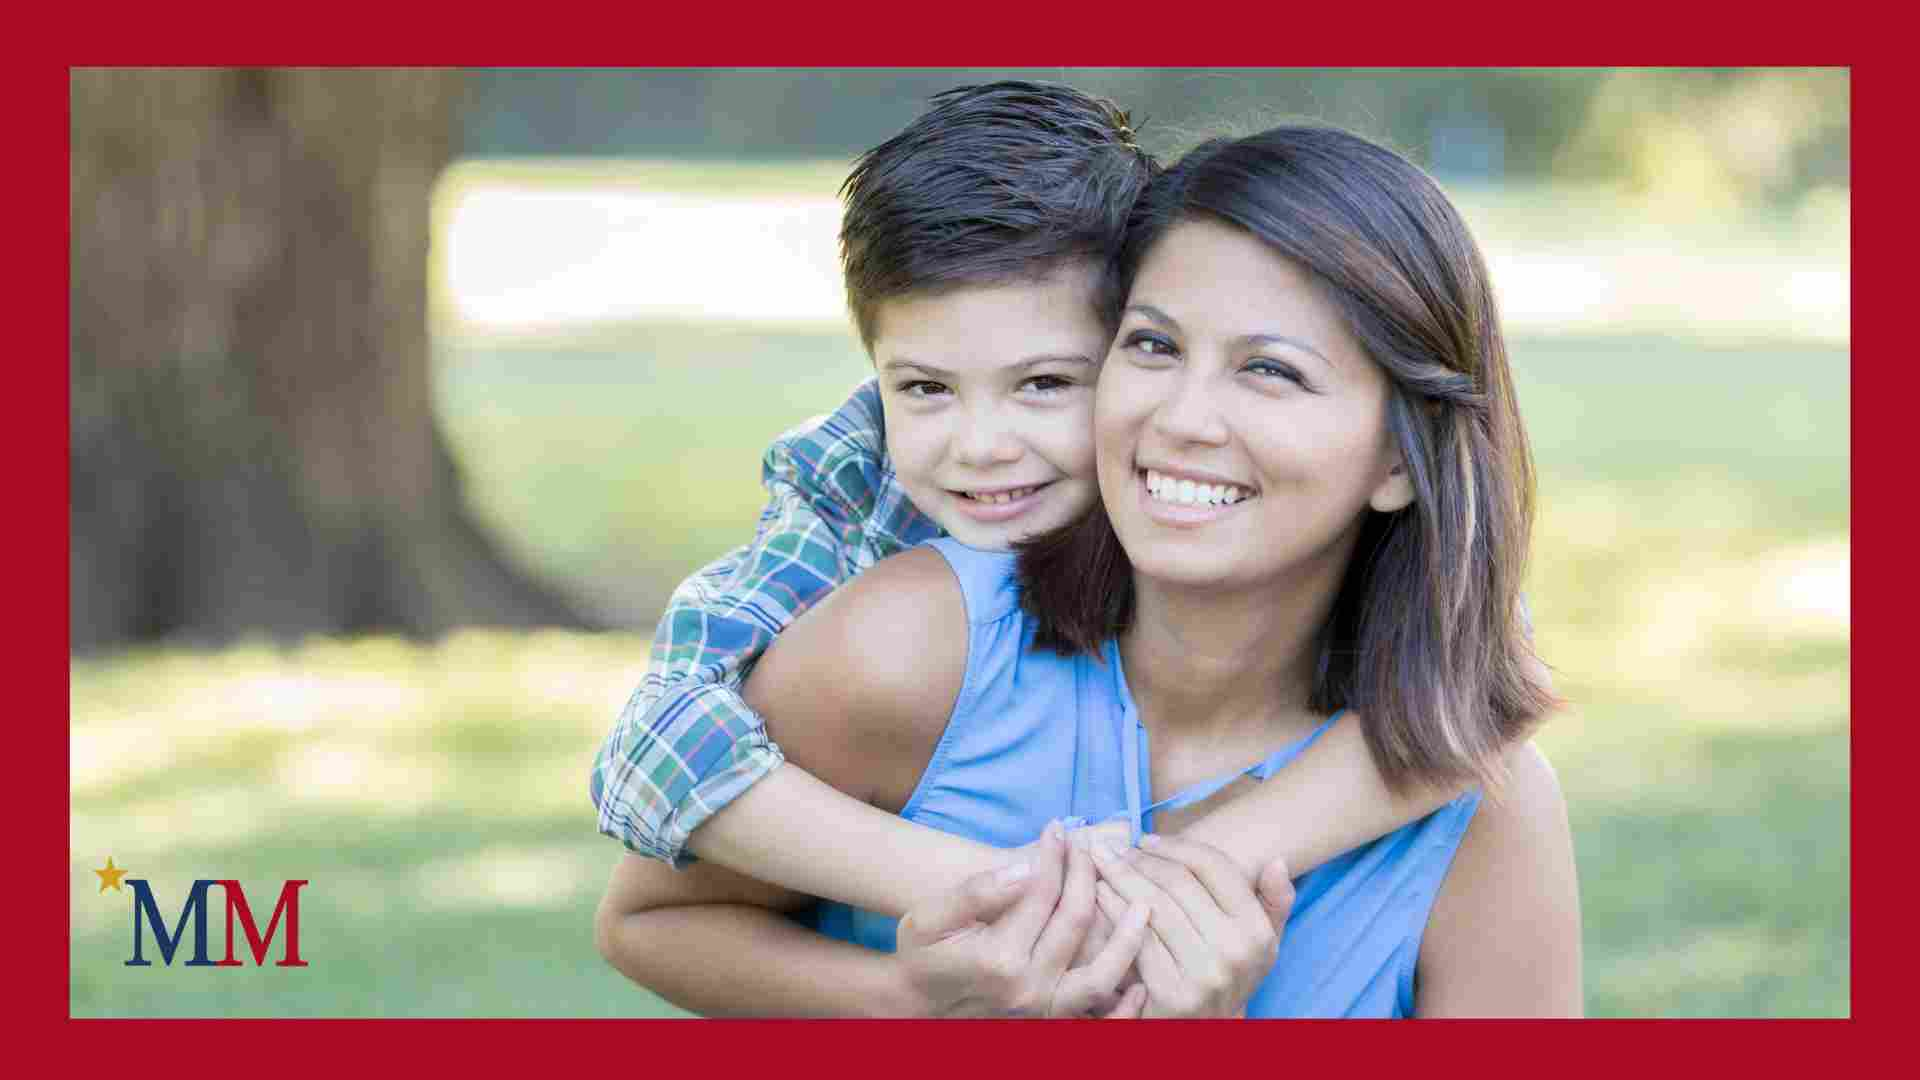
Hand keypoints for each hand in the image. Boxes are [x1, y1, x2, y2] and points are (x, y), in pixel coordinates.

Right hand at [895, 822, 1151, 1016]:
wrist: (916, 1009)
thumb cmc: (922, 956)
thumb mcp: (930, 917)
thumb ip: (977, 892)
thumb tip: (1027, 867)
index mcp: (998, 957)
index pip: (1041, 892)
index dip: (1052, 854)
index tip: (1058, 827)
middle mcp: (1027, 987)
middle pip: (1075, 920)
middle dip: (1086, 873)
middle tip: (1089, 844)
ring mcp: (1043, 1011)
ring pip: (1101, 972)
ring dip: (1127, 937)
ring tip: (1144, 902)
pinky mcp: (1051, 1024)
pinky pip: (1100, 1018)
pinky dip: (1126, 1007)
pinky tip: (1141, 982)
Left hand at [1089, 833, 1293, 1017]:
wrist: (1198, 1034)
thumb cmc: (1225, 979)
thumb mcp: (1259, 945)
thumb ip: (1273, 904)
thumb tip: (1276, 861)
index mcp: (1258, 931)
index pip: (1215, 868)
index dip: (1177, 846)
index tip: (1147, 839)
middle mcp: (1236, 951)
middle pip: (1178, 883)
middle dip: (1141, 859)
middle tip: (1117, 848)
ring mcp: (1204, 974)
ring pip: (1154, 906)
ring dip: (1121, 877)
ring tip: (1103, 862)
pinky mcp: (1171, 992)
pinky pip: (1136, 937)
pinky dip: (1113, 909)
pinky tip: (1100, 893)